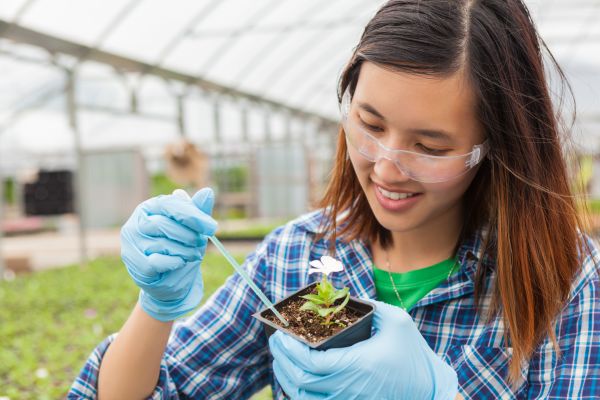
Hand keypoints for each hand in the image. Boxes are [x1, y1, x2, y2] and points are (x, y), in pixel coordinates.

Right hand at [120, 188, 216, 321]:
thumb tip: (207, 192)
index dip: (192, 215)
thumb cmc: (182, 247)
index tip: (212, 227)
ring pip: (162, 245)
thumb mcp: (194, 228)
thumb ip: (199, 211)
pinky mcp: (134, 263)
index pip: (169, 205)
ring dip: (185, 251)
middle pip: (164, 225)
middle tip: (201, 243)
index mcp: (150, 207)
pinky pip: (157, 262)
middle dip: (189, 236)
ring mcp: (131, 244)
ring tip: (192, 254)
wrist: (173, 279)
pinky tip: (179, 263)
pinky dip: (174, 263)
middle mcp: (136, 223)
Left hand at [268, 300, 457, 399]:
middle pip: (300, 382)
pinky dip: (299, 394)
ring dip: (286, 379)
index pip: (310, 362)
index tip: (280, 336)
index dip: (289, 351)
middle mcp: (348, 389)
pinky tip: (297, 379)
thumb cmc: (414, 355)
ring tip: (282, 360)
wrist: (430, 391)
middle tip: (276, 344)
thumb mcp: (397, 322)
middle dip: (282, 362)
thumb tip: (341, 296)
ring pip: (302, 399)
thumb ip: (369, 306)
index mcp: (357, 365)